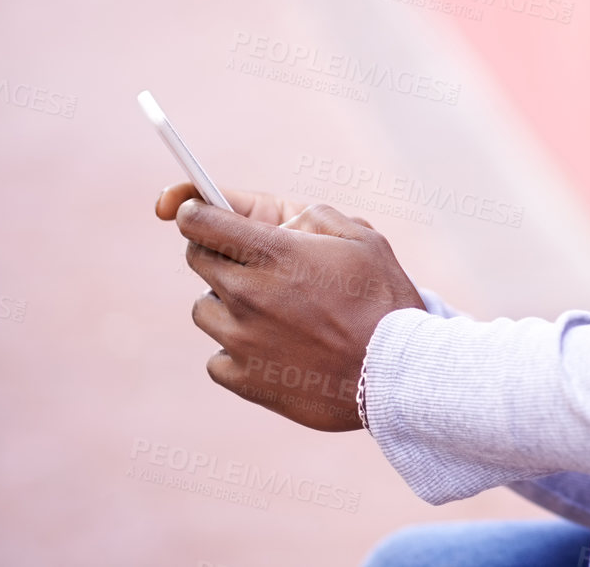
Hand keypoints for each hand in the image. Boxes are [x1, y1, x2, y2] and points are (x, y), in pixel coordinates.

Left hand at [155, 187, 421, 429]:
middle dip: (218, 253)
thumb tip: (286, 222)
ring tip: (270, 313)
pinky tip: (274, 349)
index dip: (195, 211)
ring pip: (204, 309)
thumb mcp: (364, 239)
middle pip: (197, 260)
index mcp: (274, 252)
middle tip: (253, 264)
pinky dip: (237, 351)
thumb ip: (317, 218)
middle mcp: (247, 292)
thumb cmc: (384, 302)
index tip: (197, 213)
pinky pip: (217, 357)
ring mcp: (240, 338)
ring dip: (227, 305)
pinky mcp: (242, 378)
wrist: (395, 374)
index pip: (200, 220)